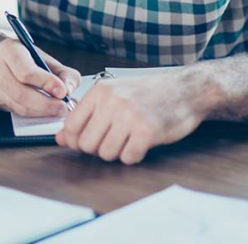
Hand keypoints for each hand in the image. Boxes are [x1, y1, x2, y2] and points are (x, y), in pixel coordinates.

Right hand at [0, 38, 81, 116]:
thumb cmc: (20, 56)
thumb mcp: (42, 56)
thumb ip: (62, 72)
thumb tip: (69, 90)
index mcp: (9, 51)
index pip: (26, 72)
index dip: (46, 83)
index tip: (62, 92)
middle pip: (20, 93)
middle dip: (45, 104)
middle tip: (62, 108)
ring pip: (17, 106)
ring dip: (40, 112)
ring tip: (57, 111)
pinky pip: (14, 112)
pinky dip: (32, 114)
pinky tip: (43, 112)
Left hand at [56, 69, 211, 164]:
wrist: (186, 89)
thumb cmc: (149, 93)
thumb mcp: (115, 95)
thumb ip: (87, 115)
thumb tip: (61, 138)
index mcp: (101, 91)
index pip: (71, 126)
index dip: (75, 140)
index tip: (87, 141)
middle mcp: (112, 102)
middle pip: (86, 144)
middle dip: (98, 148)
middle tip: (114, 140)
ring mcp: (130, 116)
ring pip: (106, 153)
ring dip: (117, 152)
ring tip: (129, 139)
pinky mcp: (148, 131)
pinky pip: (128, 157)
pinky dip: (134, 156)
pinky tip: (141, 143)